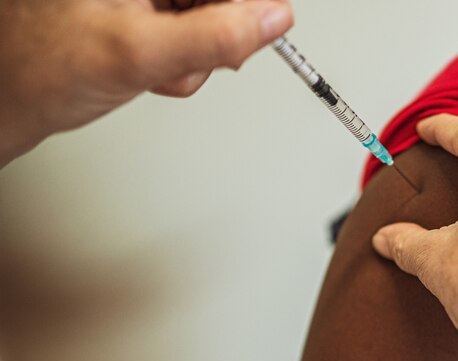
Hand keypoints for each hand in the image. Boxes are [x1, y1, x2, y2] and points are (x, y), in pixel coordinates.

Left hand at [0, 0, 291, 165]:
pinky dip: (182, 61)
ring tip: (156, 67)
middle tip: (181, 57)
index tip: (249, 30)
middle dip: (213, 34)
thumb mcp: (140, 53)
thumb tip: (273, 19)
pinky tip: (152, 69)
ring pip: (208, 16)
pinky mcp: (145, 11)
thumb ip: (215, 37)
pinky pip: (191, 33)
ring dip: (195, 55)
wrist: (12, 96)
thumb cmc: (44, 67)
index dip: (244, 4)